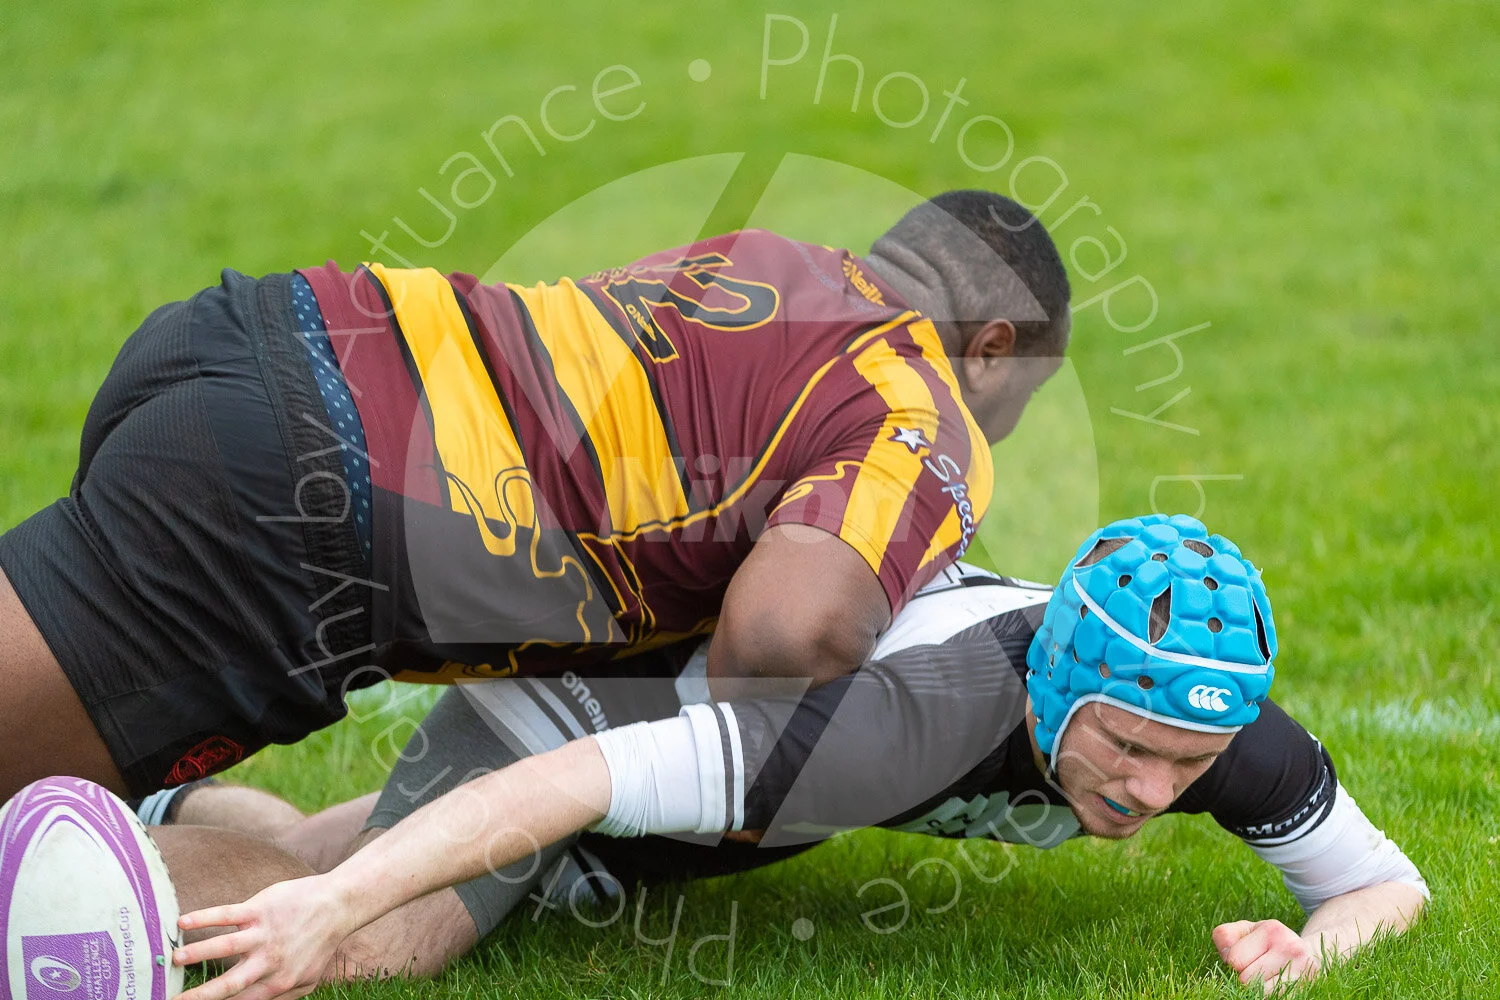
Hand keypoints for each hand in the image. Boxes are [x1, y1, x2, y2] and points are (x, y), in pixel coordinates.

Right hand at [173, 875, 354, 999]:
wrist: (337, 906)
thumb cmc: (318, 946)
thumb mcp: (306, 982)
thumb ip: (280, 997)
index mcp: (276, 983)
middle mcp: (268, 961)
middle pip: (228, 984)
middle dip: (198, 995)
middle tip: (170, 999)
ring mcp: (264, 934)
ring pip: (225, 946)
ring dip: (198, 953)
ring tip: (174, 959)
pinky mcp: (261, 909)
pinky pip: (229, 913)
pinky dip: (205, 917)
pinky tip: (183, 922)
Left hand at [1212, 919, 1319, 992]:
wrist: (1310, 954)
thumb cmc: (1268, 942)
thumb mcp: (1246, 931)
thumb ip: (1226, 937)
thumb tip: (1228, 958)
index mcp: (1272, 930)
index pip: (1234, 960)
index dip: (1233, 963)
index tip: (1246, 957)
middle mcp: (1291, 948)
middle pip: (1247, 980)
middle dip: (1246, 977)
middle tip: (1258, 969)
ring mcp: (1304, 971)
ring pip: (1261, 995)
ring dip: (1258, 990)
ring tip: (1268, 978)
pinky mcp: (1307, 989)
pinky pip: (1276, 999)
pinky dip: (1270, 996)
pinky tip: (1276, 986)